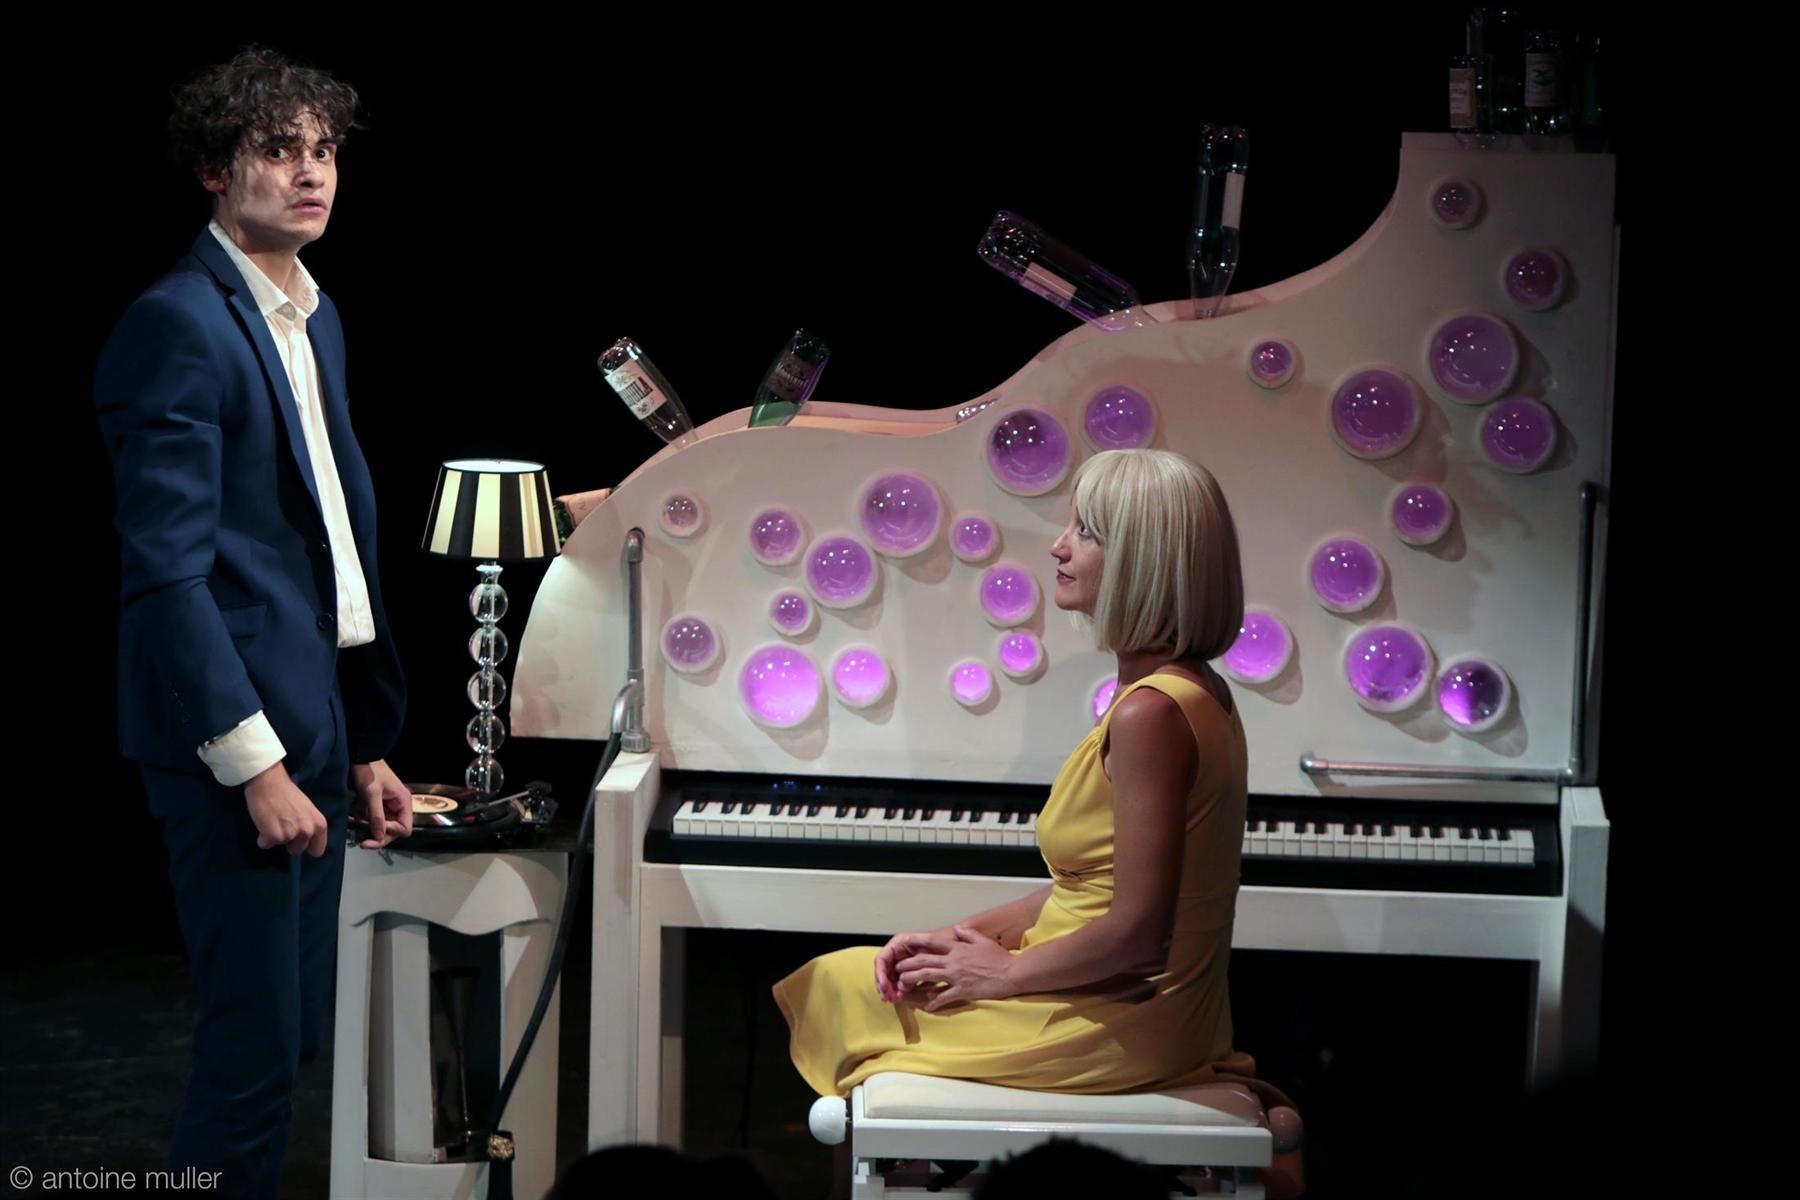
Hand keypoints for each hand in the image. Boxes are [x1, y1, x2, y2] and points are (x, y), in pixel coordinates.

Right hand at [245, 762, 328, 856]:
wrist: (269, 781)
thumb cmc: (287, 792)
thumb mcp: (307, 809)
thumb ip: (309, 825)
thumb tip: (306, 840)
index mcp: (319, 824)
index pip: (317, 850)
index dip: (307, 846)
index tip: (299, 840)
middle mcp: (307, 831)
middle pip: (297, 850)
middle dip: (289, 841)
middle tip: (282, 824)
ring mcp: (291, 834)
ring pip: (281, 845)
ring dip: (275, 837)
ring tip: (273, 820)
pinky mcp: (273, 836)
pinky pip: (265, 844)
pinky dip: (262, 838)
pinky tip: (264, 823)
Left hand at [351, 760, 411, 848]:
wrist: (359, 757)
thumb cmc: (368, 770)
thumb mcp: (372, 793)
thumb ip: (377, 816)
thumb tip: (378, 836)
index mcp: (403, 801)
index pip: (405, 828)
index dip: (391, 831)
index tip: (377, 828)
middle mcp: (398, 805)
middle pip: (394, 831)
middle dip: (379, 836)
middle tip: (364, 843)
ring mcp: (388, 806)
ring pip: (383, 827)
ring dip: (371, 829)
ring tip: (358, 827)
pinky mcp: (378, 805)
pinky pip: (374, 820)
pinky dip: (366, 821)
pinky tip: (357, 816)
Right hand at [873, 926, 957, 1002]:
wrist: (956, 943)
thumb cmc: (944, 940)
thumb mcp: (931, 947)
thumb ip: (916, 962)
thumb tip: (903, 980)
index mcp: (899, 943)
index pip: (881, 959)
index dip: (880, 974)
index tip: (884, 986)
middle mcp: (898, 952)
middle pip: (883, 970)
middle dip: (883, 985)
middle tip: (887, 998)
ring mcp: (902, 962)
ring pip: (889, 977)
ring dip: (889, 989)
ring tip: (893, 999)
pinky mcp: (909, 971)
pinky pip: (899, 981)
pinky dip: (897, 990)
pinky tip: (900, 998)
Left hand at [893, 924, 1015, 1011]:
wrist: (1011, 973)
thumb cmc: (999, 958)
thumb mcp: (983, 941)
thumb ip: (968, 934)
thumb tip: (957, 928)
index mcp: (958, 948)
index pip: (932, 944)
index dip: (916, 944)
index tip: (905, 946)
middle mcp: (953, 961)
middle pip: (924, 961)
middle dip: (908, 965)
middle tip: (897, 970)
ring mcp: (957, 976)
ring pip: (928, 976)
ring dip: (913, 980)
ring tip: (902, 984)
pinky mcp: (962, 990)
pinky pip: (943, 997)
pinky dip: (934, 1002)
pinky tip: (927, 1007)